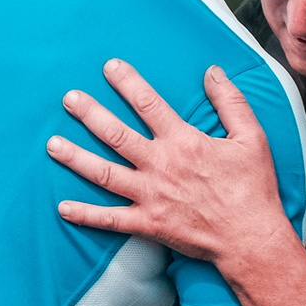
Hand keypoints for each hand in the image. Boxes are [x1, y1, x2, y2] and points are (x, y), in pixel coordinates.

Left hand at [48, 60, 293, 265]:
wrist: (250, 238)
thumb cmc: (252, 188)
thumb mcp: (251, 137)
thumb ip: (231, 102)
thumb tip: (213, 72)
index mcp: (183, 141)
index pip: (148, 104)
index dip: (127, 82)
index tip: (109, 67)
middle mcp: (160, 166)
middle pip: (116, 134)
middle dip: (89, 114)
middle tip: (69, 99)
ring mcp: (151, 196)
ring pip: (104, 173)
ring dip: (76, 158)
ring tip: (52, 145)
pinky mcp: (149, 224)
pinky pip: (110, 219)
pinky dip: (85, 214)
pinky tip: (62, 208)